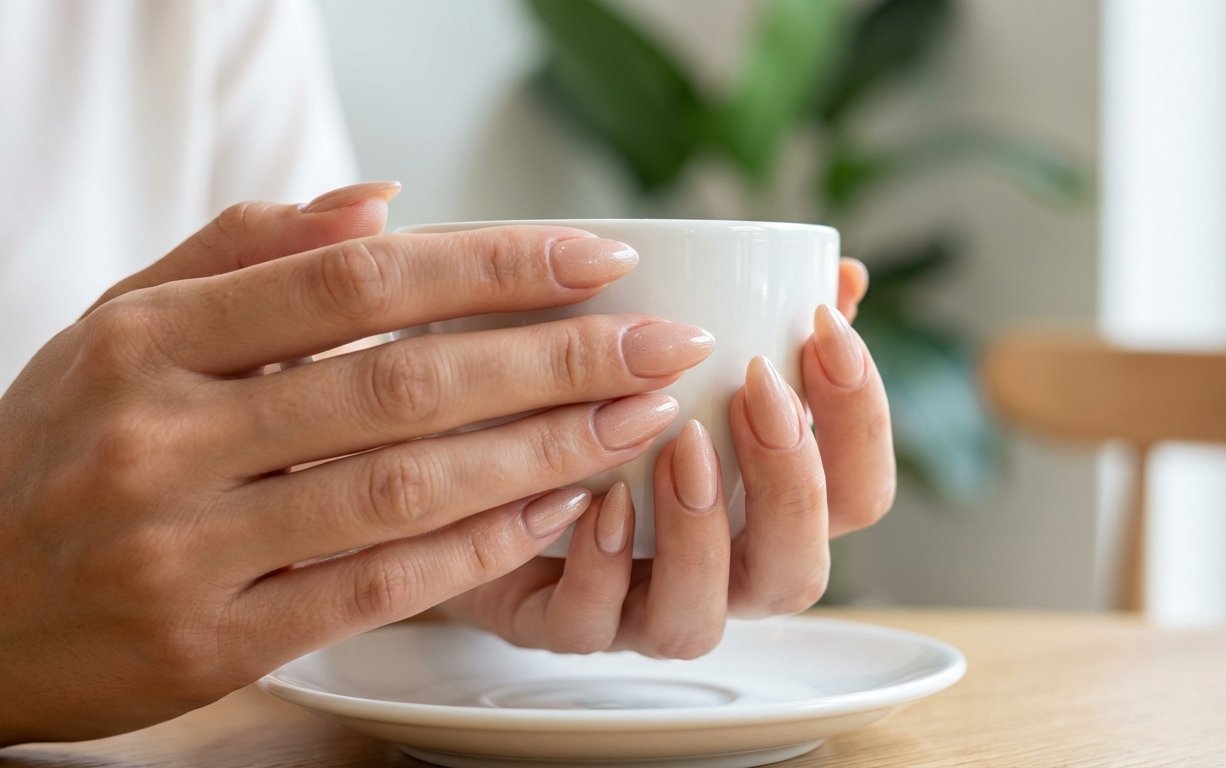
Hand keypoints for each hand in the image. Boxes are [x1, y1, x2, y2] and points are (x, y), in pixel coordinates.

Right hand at [0, 183, 715, 743]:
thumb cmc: (57, 450)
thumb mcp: (119, 329)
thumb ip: (243, 254)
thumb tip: (383, 203)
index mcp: (150, 340)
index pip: (356, 282)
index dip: (491, 267)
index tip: (596, 260)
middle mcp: (166, 438)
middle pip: (402, 382)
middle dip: (554, 359)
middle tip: (661, 343)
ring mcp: (188, 547)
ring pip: (405, 487)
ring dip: (542, 450)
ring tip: (638, 419)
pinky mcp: (212, 640)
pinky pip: (377, 586)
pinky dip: (480, 547)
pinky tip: (558, 508)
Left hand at [439, 258, 893, 657]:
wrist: (478, 455)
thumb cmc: (604, 400)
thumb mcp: (680, 348)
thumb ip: (763, 319)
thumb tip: (845, 277)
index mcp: (768, 511)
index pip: (857, 495)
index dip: (860, 420)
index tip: (824, 327)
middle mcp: (719, 574)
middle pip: (798, 573)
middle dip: (793, 482)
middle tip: (757, 387)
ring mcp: (640, 609)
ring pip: (699, 624)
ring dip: (698, 534)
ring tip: (679, 443)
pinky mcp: (559, 624)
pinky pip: (588, 623)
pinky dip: (599, 564)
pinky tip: (598, 500)